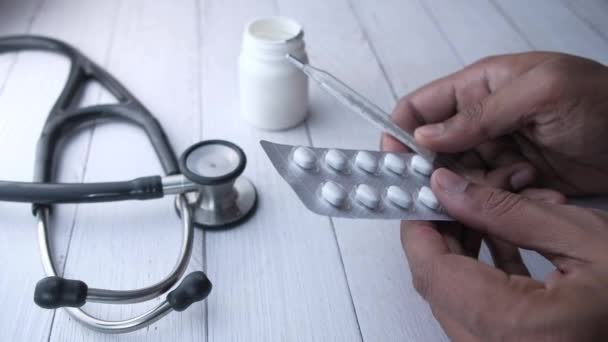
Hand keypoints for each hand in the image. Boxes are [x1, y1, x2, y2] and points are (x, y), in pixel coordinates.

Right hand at [384, 52, 607, 194]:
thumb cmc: (601, 101)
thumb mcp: (541, 92)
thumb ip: (480, 113)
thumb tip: (423, 136)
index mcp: (479, 88)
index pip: (420, 108)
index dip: (400, 133)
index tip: (394, 165)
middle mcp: (481, 121)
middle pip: (434, 152)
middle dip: (438, 172)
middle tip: (448, 192)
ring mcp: (497, 153)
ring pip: (461, 180)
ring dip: (482, 188)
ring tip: (522, 180)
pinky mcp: (514, 181)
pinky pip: (491, 197)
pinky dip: (507, 200)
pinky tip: (539, 189)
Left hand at [403, 169, 607, 340]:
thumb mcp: (585, 240)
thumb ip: (508, 212)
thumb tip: (449, 187)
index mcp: (513, 327)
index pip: (432, 269)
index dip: (418, 223)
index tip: (419, 189)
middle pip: (437, 283)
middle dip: (440, 231)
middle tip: (454, 193)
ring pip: (452, 296)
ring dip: (460, 249)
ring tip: (484, 211)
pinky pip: (474, 310)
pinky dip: (478, 273)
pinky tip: (501, 241)